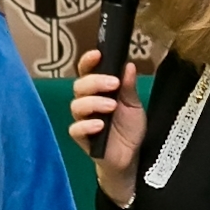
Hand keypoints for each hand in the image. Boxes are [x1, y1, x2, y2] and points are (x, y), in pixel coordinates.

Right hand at [69, 47, 145, 205]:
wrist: (130, 156)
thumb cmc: (128, 128)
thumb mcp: (133, 105)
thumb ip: (129, 87)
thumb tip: (128, 65)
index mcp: (98, 91)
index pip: (87, 72)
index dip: (89, 61)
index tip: (98, 54)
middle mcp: (86, 102)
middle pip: (79, 86)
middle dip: (95, 82)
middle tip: (114, 84)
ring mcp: (82, 120)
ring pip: (76, 105)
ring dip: (94, 103)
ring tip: (111, 107)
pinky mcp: (81, 138)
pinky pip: (75, 128)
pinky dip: (86, 125)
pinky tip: (99, 125)